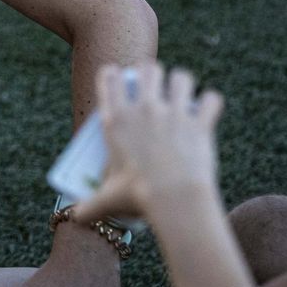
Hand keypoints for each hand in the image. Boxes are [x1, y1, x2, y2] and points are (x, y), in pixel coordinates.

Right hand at [73, 63, 224, 226]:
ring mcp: (173, 112)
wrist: (174, 199)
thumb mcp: (108, 200)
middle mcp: (144, 108)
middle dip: (153, 74)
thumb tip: (75, 218)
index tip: (119, 78)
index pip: (109, 78)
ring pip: (181, 77)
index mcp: (116, 119)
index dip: (114, 74)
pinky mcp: (199, 122)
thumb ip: (89, 207)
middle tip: (156, 88)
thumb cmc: (137, 197)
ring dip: (182, 84)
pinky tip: (208, 111)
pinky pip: (211, 99)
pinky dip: (210, 104)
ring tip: (183, 95)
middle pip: (148, 68)